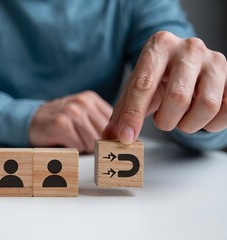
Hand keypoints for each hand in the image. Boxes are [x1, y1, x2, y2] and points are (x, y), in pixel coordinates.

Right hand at [29, 91, 112, 152]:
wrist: (32, 121)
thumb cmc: (59, 121)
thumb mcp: (82, 115)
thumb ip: (100, 123)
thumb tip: (121, 141)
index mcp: (91, 99)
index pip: (114, 122)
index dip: (109, 137)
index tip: (104, 144)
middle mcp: (82, 102)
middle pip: (104, 134)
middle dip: (95, 144)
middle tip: (82, 142)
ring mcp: (71, 111)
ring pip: (92, 141)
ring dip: (82, 147)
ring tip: (72, 140)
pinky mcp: (61, 124)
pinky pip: (78, 145)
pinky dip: (72, 148)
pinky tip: (64, 141)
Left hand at [102, 31, 226, 143]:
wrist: (186, 63)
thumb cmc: (158, 77)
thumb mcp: (136, 90)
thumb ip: (121, 114)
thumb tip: (108, 139)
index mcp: (159, 46)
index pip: (143, 85)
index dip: (133, 115)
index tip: (126, 137)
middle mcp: (189, 47)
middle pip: (178, 98)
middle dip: (166, 121)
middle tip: (163, 122)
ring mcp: (215, 60)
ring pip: (206, 105)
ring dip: (189, 124)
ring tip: (181, 118)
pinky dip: (212, 124)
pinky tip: (200, 118)